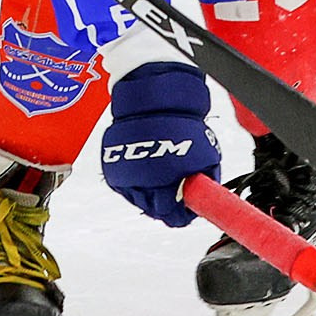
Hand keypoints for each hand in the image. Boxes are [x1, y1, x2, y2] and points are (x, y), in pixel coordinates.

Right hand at [99, 61, 221, 226]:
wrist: (150, 99)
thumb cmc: (178, 123)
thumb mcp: (204, 153)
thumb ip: (203, 181)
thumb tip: (204, 199)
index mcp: (164, 180)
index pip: (174, 215)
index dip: (183, 213)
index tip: (187, 207)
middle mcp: (141, 181)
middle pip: (156, 210)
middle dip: (168, 202)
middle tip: (178, 187)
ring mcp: (124, 175)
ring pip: (141, 201)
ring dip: (152, 193)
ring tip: (162, 172)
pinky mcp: (112, 169)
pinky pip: (127, 187)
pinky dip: (137, 182)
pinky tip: (147, 168)